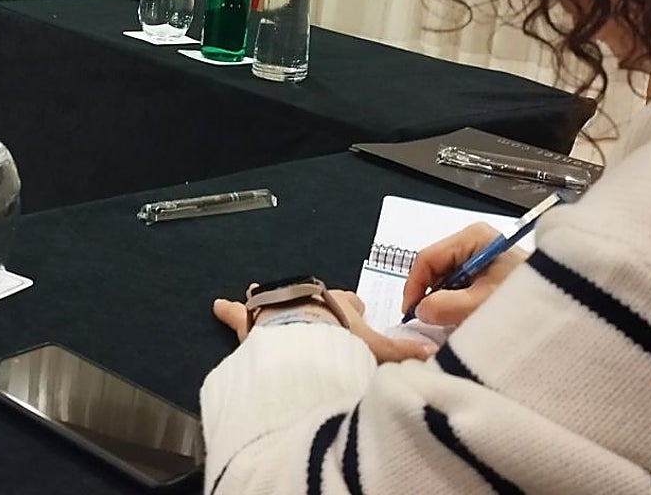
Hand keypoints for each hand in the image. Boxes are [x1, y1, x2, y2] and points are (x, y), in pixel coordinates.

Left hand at [213, 284, 435, 362]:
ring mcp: (281, 306)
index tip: (355, 315)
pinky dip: (229, 309)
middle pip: (313, 297)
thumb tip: (433, 356)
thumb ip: (401, 355)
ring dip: (270, 301)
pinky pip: (239, 312)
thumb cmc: (337, 342)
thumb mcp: (374, 350)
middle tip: (312, 315)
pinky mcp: (255, 319)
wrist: (300, 341)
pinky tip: (217, 305)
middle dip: (313, 304)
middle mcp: (310, 298)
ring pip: (275, 299)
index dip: (353, 311)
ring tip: (257, 295)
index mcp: (339, 304)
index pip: (350, 303)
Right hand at [401, 223, 528, 326]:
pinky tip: (465, 318)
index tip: (411, 313)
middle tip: (431, 323)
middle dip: (430, 295)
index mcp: (473, 238)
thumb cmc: (524, 299)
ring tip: (452, 323)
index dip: (414, 286)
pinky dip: (458, 304)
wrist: (565, 306)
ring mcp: (481, 257)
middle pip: (435, 269)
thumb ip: (444, 306)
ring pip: (446, 280)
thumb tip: (420, 311)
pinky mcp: (488, 273)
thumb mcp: (480, 304)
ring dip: (444, 303)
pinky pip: (461, 287)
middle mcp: (475, 243)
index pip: (427, 258)